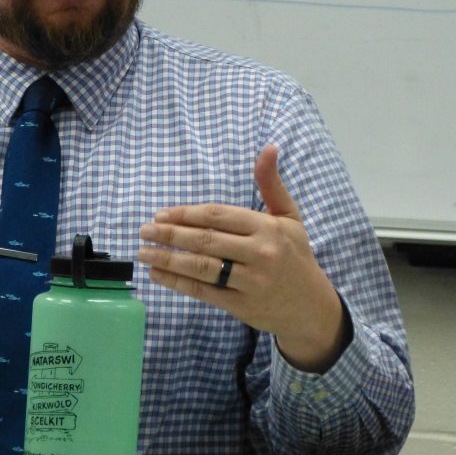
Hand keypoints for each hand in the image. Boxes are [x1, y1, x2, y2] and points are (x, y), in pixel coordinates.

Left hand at [138, 144, 347, 371]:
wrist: (311, 307)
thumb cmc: (295, 255)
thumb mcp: (289, 216)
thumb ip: (271, 183)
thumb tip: (268, 147)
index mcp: (268, 228)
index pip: (218, 216)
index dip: (187, 214)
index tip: (161, 213)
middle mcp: (259, 254)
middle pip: (205, 241)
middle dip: (170, 234)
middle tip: (144, 230)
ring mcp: (250, 282)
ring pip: (201, 267)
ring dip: (167, 259)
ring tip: (143, 252)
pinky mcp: (241, 306)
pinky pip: (204, 292)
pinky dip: (178, 283)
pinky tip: (158, 275)